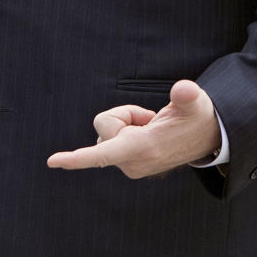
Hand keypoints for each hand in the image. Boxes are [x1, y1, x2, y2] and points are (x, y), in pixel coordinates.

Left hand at [46, 79, 221, 177]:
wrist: (205, 139)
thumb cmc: (197, 117)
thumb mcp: (196, 103)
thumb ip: (188, 96)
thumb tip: (185, 90)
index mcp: (142, 150)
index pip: (103, 154)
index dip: (77, 158)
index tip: (52, 162)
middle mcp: (132, 163)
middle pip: (104, 125)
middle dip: (123, 115)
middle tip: (153, 120)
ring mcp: (129, 166)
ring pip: (107, 130)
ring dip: (127, 122)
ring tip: (153, 128)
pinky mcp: (127, 163)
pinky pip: (112, 136)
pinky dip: (127, 128)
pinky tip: (149, 133)